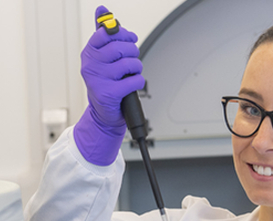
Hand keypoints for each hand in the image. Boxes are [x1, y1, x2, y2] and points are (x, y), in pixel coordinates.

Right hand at [74, 5, 144, 165]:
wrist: (104, 113)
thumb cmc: (106, 84)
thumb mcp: (102, 59)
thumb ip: (103, 34)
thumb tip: (103, 9)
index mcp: (89, 54)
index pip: (105, 33)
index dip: (122, 33)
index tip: (130, 38)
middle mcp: (91, 65)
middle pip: (119, 47)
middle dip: (133, 52)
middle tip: (133, 59)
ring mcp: (98, 80)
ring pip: (129, 63)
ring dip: (137, 68)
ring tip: (133, 73)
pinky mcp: (109, 93)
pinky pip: (133, 80)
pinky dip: (138, 82)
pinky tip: (133, 85)